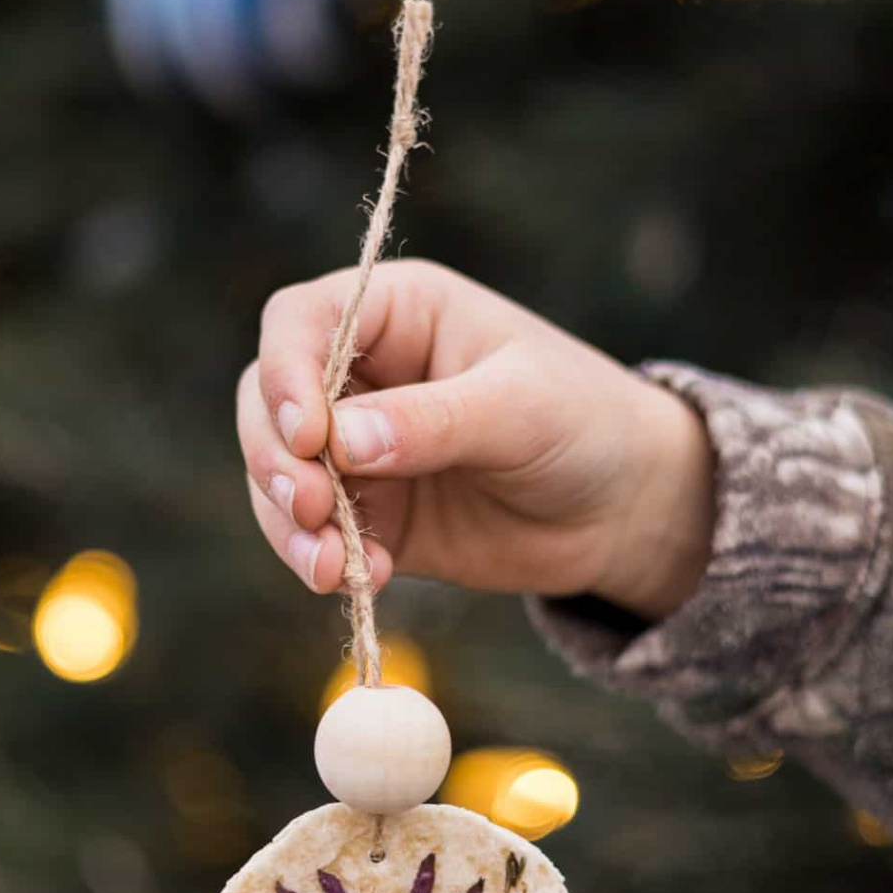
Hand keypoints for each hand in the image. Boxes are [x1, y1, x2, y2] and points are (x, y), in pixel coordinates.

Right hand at [237, 259, 714, 621]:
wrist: (623, 507)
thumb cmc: (585, 422)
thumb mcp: (519, 409)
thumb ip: (433, 422)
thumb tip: (341, 441)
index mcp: (398, 313)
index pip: (301, 322)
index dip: (285, 373)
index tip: (307, 436)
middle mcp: (363, 374)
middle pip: (268, 402)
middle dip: (276, 459)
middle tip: (312, 509)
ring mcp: (358, 448)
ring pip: (278, 476)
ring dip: (287, 524)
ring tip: (329, 567)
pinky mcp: (370, 515)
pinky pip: (316, 536)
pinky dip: (323, 560)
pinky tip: (365, 579)